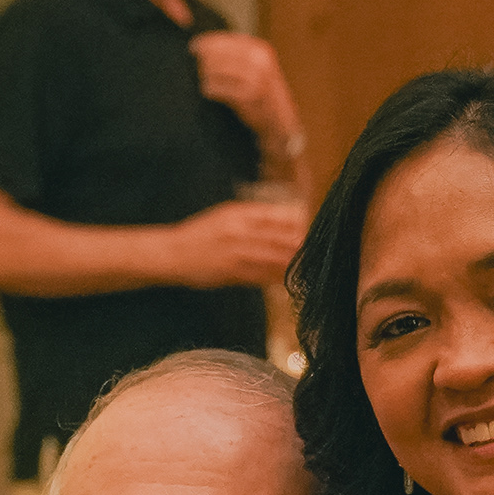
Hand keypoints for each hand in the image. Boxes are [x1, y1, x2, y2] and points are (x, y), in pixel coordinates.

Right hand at [167, 197, 308, 288]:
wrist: (171, 252)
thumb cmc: (201, 235)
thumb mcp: (227, 217)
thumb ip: (255, 219)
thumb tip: (287, 222)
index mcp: (239, 212)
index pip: (279, 215)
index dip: (300, 224)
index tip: (316, 232)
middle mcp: (239, 229)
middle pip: (281, 236)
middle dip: (302, 246)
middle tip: (322, 253)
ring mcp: (235, 251)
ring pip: (273, 257)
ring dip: (293, 264)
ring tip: (311, 269)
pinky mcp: (230, 271)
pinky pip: (260, 276)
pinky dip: (276, 278)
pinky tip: (290, 282)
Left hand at [189, 32, 299, 153]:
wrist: (279, 121)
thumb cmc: (261, 92)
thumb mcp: (256, 65)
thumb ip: (235, 54)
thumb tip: (201, 45)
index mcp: (260, 49)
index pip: (224, 40)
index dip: (205, 43)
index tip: (193, 48)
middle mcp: (260, 60)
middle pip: (217, 53)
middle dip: (204, 61)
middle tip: (200, 70)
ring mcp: (256, 77)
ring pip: (215, 69)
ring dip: (206, 76)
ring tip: (206, 82)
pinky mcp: (249, 95)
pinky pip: (217, 88)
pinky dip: (210, 89)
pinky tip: (209, 92)